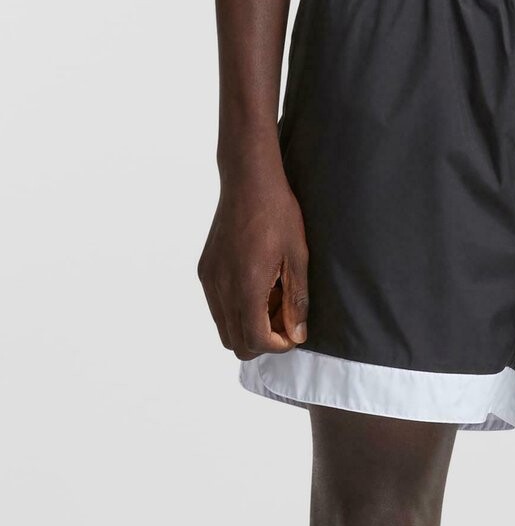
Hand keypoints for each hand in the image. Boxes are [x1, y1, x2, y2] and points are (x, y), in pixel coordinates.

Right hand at [198, 162, 308, 358]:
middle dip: (263, 340)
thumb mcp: (298, 258)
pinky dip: (237, 311)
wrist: (248, 180)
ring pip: (225, 329)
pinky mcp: (206, 270)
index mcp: (246, 286)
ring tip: (271, 301)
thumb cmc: (277, 214)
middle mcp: (221, 288)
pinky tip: (257, 287)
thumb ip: (297, 301)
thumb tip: (297, 335)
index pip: (256, 340)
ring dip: (249, 326)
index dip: (278, 345)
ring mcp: (210, 280)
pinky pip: (218, 308)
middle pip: (237, 344)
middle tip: (284, 317)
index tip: (293, 332)